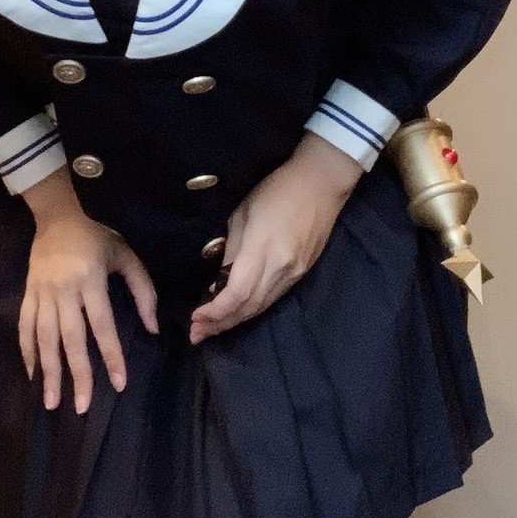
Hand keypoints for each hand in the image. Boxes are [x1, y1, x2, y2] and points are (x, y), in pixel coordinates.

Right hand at [18, 167, 158, 414]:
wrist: (56, 216)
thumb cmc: (97, 237)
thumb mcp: (126, 256)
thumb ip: (143, 291)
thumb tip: (153, 328)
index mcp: (91, 280)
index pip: (102, 326)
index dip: (112, 356)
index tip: (119, 383)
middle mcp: (64, 290)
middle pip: (70, 339)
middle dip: (77, 375)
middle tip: (80, 407)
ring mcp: (42, 293)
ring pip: (43, 338)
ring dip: (48, 372)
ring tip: (50, 401)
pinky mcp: (28, 293)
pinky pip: (25, 327)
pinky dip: (27, 352)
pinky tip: (32, 374)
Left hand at [188, 134, 362, 341]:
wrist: (321, 183)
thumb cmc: (276, 190)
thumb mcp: (243, 213)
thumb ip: (231, 250)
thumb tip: (219, 280)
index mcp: (262, 248)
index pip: (236, 293)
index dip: (214, 311)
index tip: (194, 317)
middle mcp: (280, 267)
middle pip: (248, 307)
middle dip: (220, 324)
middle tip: (197, 334)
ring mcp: (294, 272)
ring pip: (261, 307)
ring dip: (235, 321)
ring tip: (212, 328)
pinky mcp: (302, 273)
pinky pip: (273, 298)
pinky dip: (252, 309)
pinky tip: (237, 311)